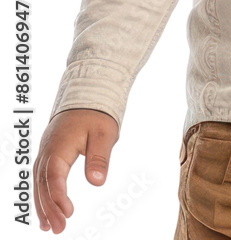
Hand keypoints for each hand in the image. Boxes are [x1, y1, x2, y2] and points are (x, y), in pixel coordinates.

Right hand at [33, 109, 118, 233]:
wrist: (88, 92)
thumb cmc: (98, 113)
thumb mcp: (105, 133)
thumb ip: (99, 158)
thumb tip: (96, 183)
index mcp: (60, 144)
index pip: (54, 175)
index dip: (58, 196)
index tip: (69, 213)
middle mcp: (48, 148)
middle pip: (44, 182)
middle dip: (49, 208)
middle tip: (58, 229)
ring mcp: (46, 149)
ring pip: (39, 181)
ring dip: (42, 204)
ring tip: (48, 227)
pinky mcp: (49, 151)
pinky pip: (41, 175)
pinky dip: (42, 192)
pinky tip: (46, 208)